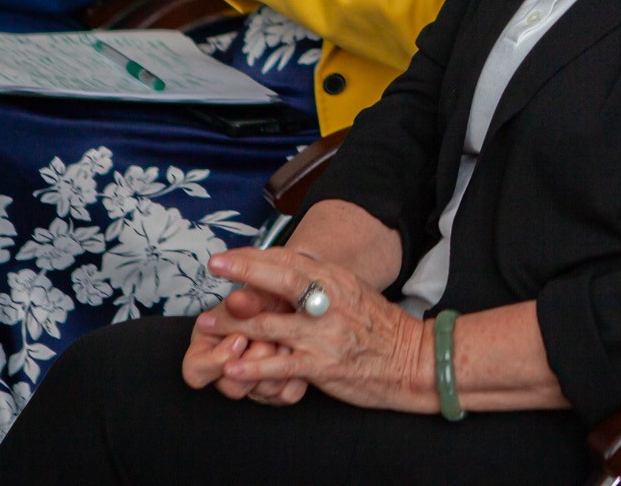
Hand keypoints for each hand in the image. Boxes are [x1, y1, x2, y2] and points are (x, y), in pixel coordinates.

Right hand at [183, 285, 306, 404]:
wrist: (295, 306)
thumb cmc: (267, 301)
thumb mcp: (255, 297)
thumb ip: (246, 301)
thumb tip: (237, 300)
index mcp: (207, 349)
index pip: (194, 372)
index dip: (216, 359)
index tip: (239, 339)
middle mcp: (227, 373)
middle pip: (232, 387)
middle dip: (258, 355)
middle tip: (270, 336)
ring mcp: (253, 386)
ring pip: (264, 391)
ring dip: (279, 360)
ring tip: (287, 339)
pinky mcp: (280, 392)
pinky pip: (289, 393)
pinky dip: (297, 374)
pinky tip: (298, 353)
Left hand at [193, 247, 434, 412]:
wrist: (414, 360)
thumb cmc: (382, 328)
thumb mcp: (354, 292)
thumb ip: (322, 281)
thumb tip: (288, 264)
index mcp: (336, 281)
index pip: (291, 260)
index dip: (256, 256)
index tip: (230, 255)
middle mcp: (329, 302)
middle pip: (280, 279)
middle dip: (244, 270)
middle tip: (215, 265)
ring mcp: (324, 335)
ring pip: (271, 324)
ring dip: (234, 323)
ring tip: (207, 323)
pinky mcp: (322, 366)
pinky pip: (280, 366)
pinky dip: (253, 365)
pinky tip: (231, 365)